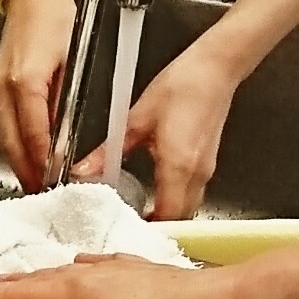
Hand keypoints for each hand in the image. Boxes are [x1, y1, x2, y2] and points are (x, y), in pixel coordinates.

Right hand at [0, 0, 78, 189]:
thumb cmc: (56, 19)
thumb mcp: (74, 62)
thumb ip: (66, 105)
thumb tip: (65, 143)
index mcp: (25, 82)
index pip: (33, 135)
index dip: (43, 163)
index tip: (54, 182)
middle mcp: (3, 88)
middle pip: (10, 144)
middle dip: (25, 172)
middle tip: (42, 194)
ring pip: (2, 138)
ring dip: (17, 162)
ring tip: (36, 182)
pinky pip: (2, 125)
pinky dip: (13, 145)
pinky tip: (27, 156)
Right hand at [0, 254, 256, 298]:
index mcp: (68, 293)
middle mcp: (82, 274)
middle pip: (23, 283)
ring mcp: (109, 270)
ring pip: (51, 278)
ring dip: (22, 289)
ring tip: (3, 297)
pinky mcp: (131, 274)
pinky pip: (79, 276)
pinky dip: (59, 285)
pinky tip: (69, 285)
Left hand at [82, 47, 236, 217]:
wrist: (215, 68)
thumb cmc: (182, 86)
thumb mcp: (135, 119)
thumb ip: (107, 151)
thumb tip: (83, 170)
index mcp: (178, 166)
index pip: (166, 216)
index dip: (147, 228)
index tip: (126, 230)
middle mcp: (196, 173)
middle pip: (180, 218)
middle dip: (157, 226)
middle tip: (129, 225)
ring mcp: (206, 169)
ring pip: (189, 207)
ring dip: (168, 214)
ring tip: (140, 212)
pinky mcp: (208, 161)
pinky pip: (193, 192)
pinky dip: (175, 199)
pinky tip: (156, 191)